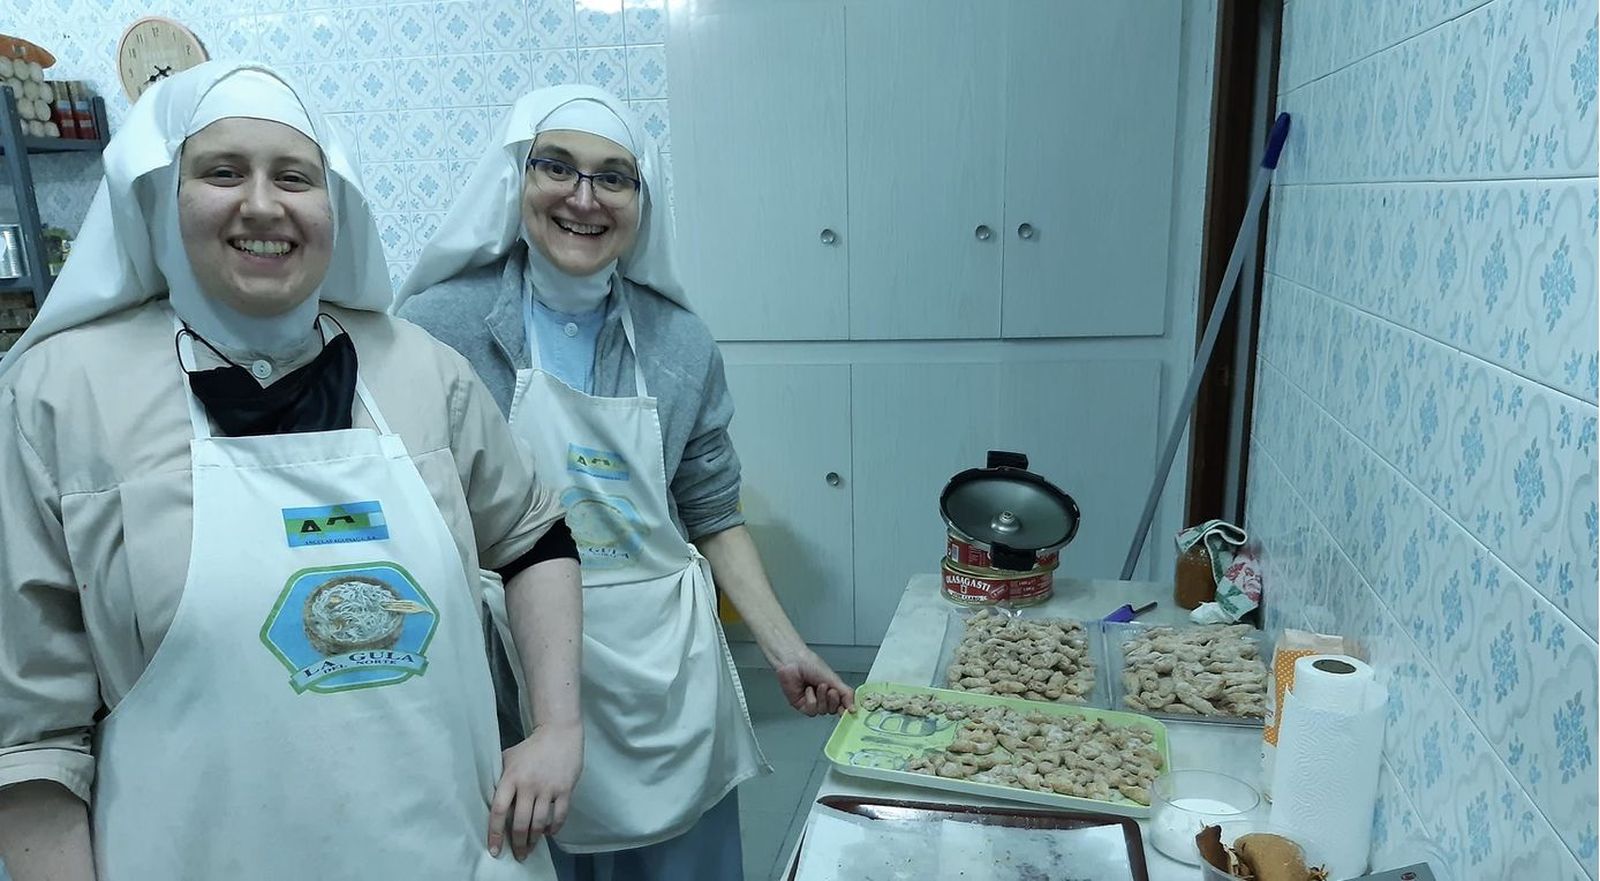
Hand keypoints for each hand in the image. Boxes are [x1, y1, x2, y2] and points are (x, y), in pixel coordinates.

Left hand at [489, 720, 582, 860]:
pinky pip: (559, 815)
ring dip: (534, 839)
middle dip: (518, 843)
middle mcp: (528, 785)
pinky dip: (554, 828)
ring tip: (531, 848)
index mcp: (511, 777)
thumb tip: (491, 800)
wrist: (559, 733)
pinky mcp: (565, 789)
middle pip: (520, 822)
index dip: (495, 832)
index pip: (498, 810)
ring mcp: (548, 788)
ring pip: (539, 823)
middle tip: (518, 855)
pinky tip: (549, 833)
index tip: (494, 850)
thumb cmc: (531, 748)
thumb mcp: (509, 758)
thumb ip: (501, 778)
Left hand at [774, 648, 855, 715]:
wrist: (794, 662)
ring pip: (823, 711)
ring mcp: (813, 703)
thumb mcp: (834, 679)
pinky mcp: (802, 706)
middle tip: (830, 690)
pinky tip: (807, 690)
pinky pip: (811, 710)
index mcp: (833, 690)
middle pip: (833, 710)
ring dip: (821, 698)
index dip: (846, 709)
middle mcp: (823, 698)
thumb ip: (846, 694)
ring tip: (817, 686)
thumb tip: (854, 708)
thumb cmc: (811, 665)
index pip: (843, 706)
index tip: (850, 710)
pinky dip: (810, 699)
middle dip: (832, 700)